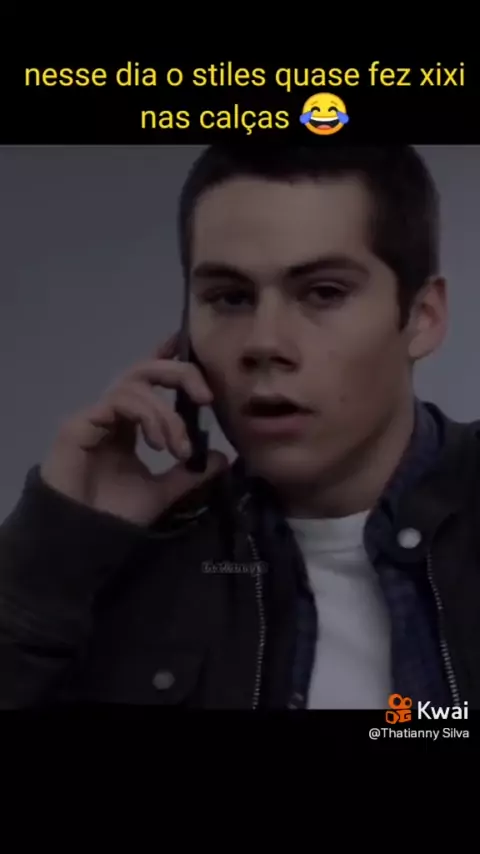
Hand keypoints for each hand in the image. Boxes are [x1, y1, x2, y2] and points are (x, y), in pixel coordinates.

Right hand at [40, 334, 227, 524]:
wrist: (82, 538)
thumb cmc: (114, 514)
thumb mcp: (163, 492)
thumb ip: (190, 473)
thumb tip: (222, 456)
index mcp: (130, 423)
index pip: (151, 380)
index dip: (170, 358)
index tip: (196, 351)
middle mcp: (113, 412)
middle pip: (145, 369)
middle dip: (180, 374)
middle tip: (206, 398)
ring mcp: (95, 415)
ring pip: (135, 385)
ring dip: (166, 413)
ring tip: (177, 449)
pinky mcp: (80, 423)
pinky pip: (118, 401)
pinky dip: (146, 415)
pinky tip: (157, 444)